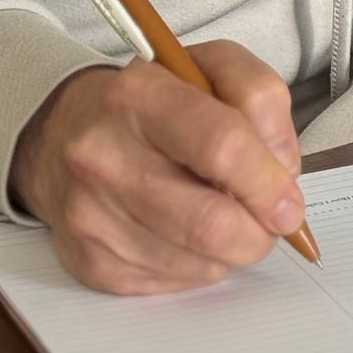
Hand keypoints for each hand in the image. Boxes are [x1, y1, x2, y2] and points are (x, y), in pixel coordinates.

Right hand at [8, 40, 304, 293]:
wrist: (62, 134)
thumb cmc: (151, 103)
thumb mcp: (209, 68)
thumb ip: (260, 98)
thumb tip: (283, 170)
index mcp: (139, 94)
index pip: (221, 144)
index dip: (267, 182)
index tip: (290, 203)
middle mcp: (103, 155)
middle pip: (209, 221)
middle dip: (258, 232)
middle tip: (270, 222)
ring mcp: (90, 214)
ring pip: (197, 261)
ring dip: (231, 250)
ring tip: (227, 219)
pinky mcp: (88, 261)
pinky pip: (172, 283)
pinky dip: (198, 266)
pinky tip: (188, 236)